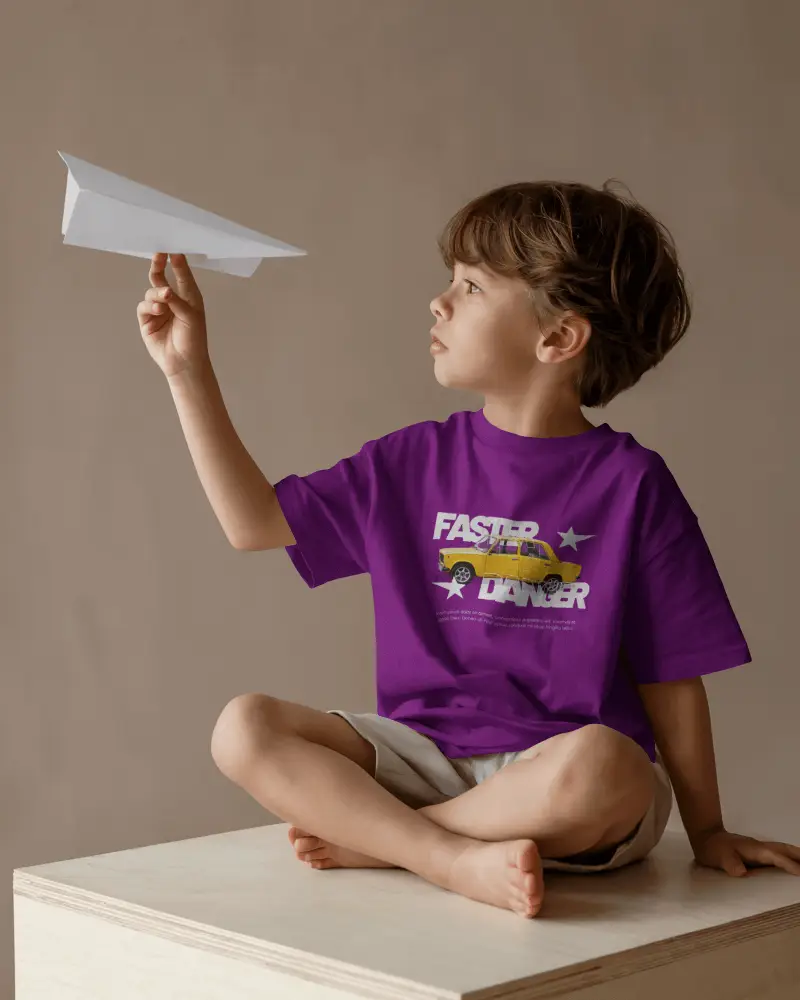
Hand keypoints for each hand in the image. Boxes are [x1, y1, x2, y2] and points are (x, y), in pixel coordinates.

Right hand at [137, 253, 209, 378]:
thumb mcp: (191, 316)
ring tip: (165, 299)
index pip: (181, 274)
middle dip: (158, 265)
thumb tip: (164, 289)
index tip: (173, 250)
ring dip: (157, 293)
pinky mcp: (147, 321)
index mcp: (187, 297)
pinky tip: (158, 310)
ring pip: (151, 292)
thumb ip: (178, 300)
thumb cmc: (194, 339)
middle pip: (160, 277)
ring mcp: (158, 310)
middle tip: (159, 255)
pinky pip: (144, 306)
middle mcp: (172, 300)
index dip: (177, 262)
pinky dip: (150, 306)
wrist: (185, 363)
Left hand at [692, 828, 799, 876]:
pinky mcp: (757, 855)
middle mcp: (760, 848)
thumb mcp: (719, 856)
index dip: (788, 864)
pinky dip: (787, 860)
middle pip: (784, 849)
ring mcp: (759, 850)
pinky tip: (790, 868)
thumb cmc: (713, 848)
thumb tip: (742, 872)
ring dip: (795, 856)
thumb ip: (730, 863)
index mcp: (754, 849)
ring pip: (782, 851)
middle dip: (799, 855)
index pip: (775, 856)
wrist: (706, 839)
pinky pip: (776, 857)